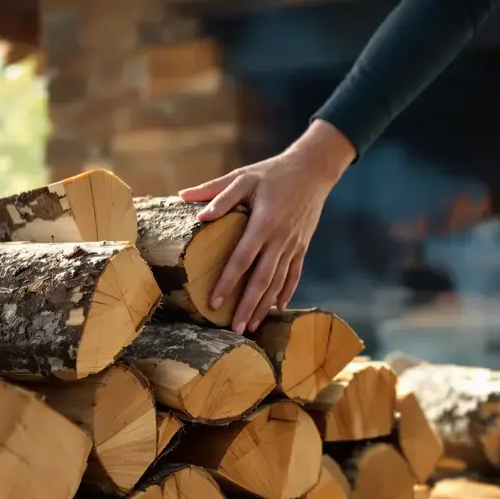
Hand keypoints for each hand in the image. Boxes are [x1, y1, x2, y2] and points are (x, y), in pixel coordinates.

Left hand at [178, 119, 356, 334]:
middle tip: (235, 329)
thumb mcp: (243, 176)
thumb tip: (186, 199)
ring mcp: (294, 244)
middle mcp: (280, 238)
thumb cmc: (272, 172)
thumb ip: (216, 192)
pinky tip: (277, 307)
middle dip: (248, 305)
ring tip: (251, 326)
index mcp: (263, 222)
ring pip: (279, 282)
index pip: (242, 259)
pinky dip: (286, 292)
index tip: (215, 302)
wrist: (313, 169)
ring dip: (264, 305)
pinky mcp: (303, 245)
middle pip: (262, 279)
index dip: (228, 282)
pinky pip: (294, 274)